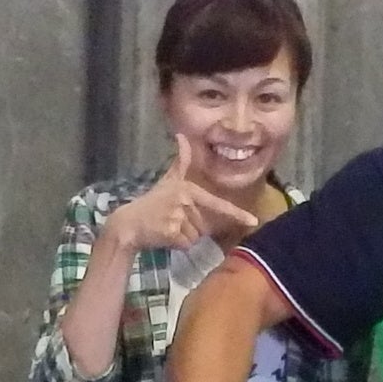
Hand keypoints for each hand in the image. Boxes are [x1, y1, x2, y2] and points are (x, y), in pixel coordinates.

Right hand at [99, 135, 266, 258]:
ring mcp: (179, 217)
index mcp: (188, 189)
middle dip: (192, 228)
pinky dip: (176, 245)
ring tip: (167, 228)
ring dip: (183, 237)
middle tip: (172, 221)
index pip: (218, 204)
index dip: (237, 214)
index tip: (253, 221)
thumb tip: (182, 136)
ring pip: (196, 237)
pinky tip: (164, 236)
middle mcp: (185, 201)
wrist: (129, 223)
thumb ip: (180, 161)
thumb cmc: (151, 203)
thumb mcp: (167, 180)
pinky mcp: (172, 232)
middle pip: (205, 226)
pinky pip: (186, 245)